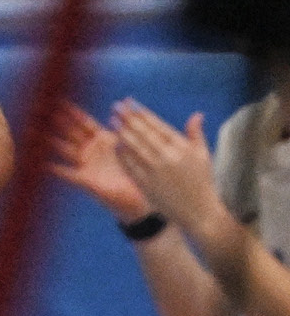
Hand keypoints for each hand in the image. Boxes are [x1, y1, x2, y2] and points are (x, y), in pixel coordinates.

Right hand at [46, 103, 149, 220]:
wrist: (142, 199)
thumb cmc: (140, 171)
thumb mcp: (133, 143)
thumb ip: (127, 123)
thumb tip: (127, 100)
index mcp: (102, 140)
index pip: (83, 122)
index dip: (71, 111)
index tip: (57, 98)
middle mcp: (90, 151)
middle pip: (69, 132)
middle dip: (54, 121)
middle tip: (37, 109)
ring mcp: (86, 165)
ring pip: (63, 149)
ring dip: (48, 141)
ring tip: (31, 132)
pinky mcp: (85, 180)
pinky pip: (67, 173)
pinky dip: (54, 168)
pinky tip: (40, 163)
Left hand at [111, 99, 222, 235]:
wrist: (199, 212)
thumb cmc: (202, 182)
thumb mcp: (203, 156)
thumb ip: (196, 134)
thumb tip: (197, 114)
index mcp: (181, 148)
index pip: (157, 125)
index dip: (142, 113)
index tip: (131, 102)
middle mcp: (167, 157)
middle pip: (142, 133)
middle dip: (128, 117)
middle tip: (116, 106)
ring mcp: (154, 171)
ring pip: (133, 147)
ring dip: (121, 132)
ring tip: (112, 120)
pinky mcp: (145, 184)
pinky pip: (129, 165)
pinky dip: (122, 153)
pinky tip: (116, 144)